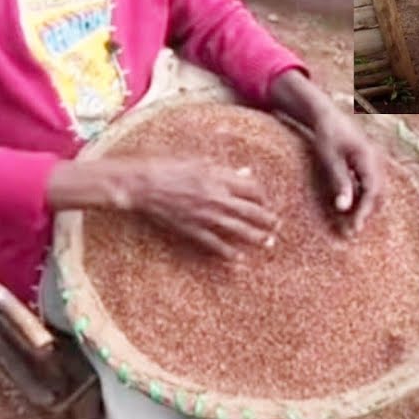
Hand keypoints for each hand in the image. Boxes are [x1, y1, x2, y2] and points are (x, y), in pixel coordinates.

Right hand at [48, 159, 279, 258]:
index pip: (252, 189)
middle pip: (250, 211)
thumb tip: (245, 174)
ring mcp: (205, 215)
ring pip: (237, 229)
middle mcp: (217, 198)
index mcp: (219, 177)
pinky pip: (213, 243)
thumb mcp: (199, 159)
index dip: (263, 196)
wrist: (141, 183)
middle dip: (267, 219)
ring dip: (255, 237)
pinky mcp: (191, 229)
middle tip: (277, 226)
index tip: (267, 201)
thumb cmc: (167, 165)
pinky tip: (239, 260)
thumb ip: (224, 168)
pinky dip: (227, 253)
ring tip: (269, 243)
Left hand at [311, 108, 384, 235]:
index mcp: (369, 158)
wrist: (328, 115)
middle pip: (379, 192)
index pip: (372, 191)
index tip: (354, 228)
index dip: (364, 211)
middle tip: (353, 230)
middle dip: (368, 212)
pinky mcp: (370, 161)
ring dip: (368, 206)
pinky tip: (354, 206)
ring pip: (378, 189)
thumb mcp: (329, 159)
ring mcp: (375, 159)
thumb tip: (344, 208)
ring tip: (353, 222)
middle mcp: (377, 159)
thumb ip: (340, 182)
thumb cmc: (327, 135)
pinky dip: (365, 196)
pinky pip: (372, 183)